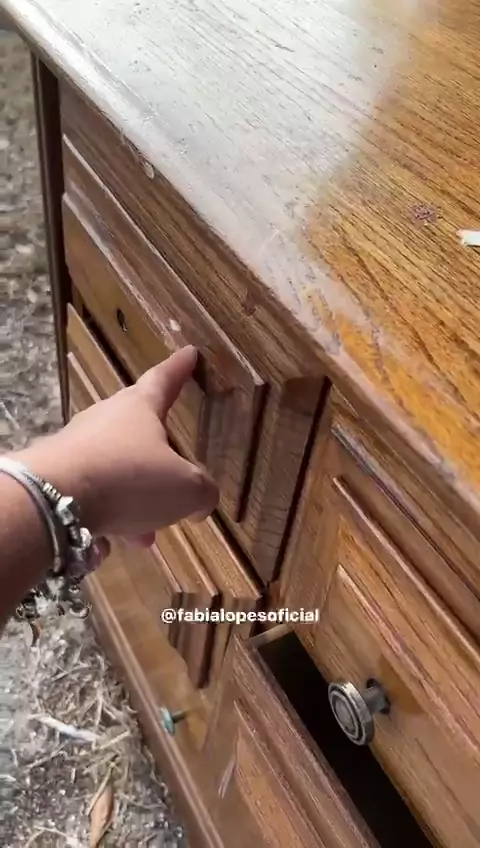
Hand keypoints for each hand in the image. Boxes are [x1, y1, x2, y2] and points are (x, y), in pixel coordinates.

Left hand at [18, 346, 218, 550]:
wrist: (52, 501)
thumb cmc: (129, 479)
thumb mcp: (185, 489)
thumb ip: (203, 491)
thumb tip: (202, 498)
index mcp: (139, 409)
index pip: (164, 380)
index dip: (179, 369)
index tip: (188, 353)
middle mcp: (105, 421)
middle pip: (139, 436)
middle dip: (160, 468)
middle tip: (175, 492)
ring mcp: (77, 449)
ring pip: (115, 475)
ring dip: (133, 505)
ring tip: (143, 539)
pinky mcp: (55, 478)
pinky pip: (88, 499)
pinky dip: (102, 521)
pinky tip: (104, 547)